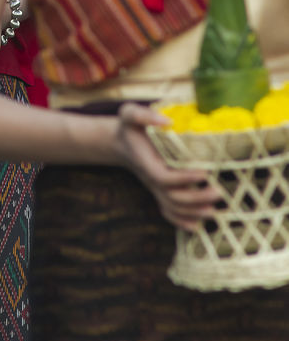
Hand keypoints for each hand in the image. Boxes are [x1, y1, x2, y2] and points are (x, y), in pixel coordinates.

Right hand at [114, 102, 220, 230]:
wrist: (121, 143)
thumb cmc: (129, 127)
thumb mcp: (128, 114)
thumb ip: (143, 115)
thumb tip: (167, 122)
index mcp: (145, 163)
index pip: (164, 178)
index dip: (184, 179)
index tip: (204, 172)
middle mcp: (151, 179)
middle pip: (173, 197)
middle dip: (197, 198)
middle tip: (219, 192)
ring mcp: (155, 188)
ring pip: (174, 208)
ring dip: (194, 212)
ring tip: (215, 210)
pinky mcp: (160, 191)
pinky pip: (169, 212)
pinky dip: (181, 222)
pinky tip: (196, 226)